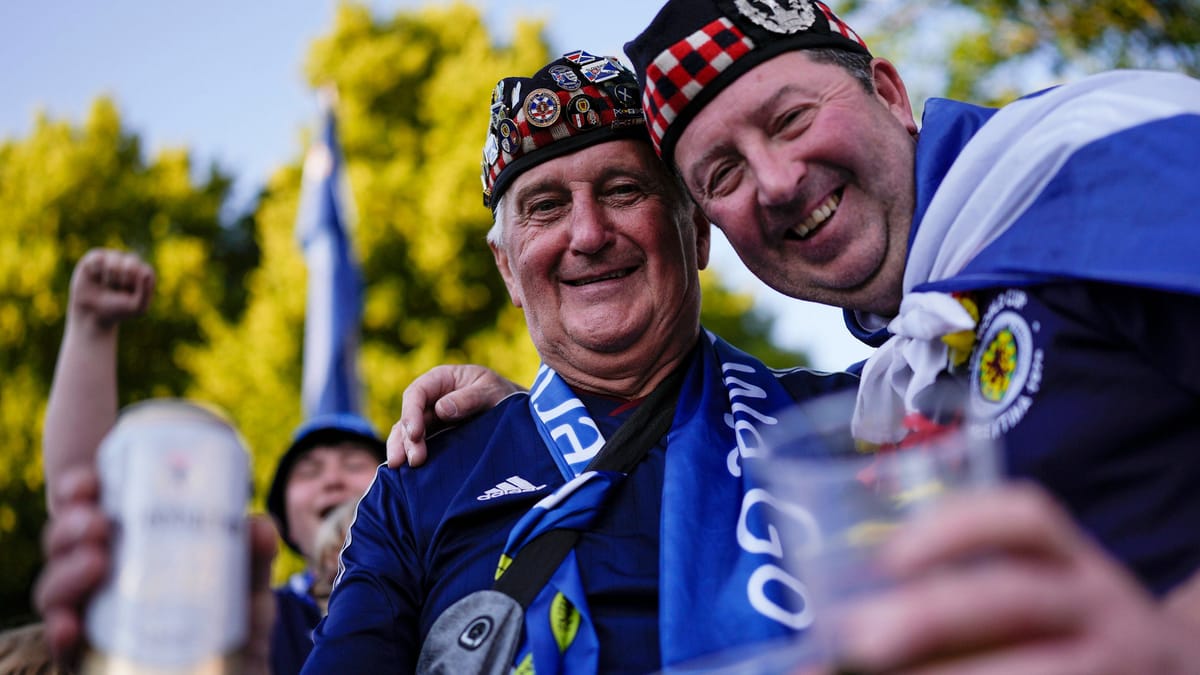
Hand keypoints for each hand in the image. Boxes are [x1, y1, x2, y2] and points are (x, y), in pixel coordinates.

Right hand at [34, 471, 278, 671]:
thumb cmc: (234, 630)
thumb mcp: (246, 588)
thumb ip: (252, 557)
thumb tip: (257, 524)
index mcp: (127, 551)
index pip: (89, 512)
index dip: (79, 491)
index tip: (91, 479)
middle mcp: (100, 584)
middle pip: (63, 548)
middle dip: (69, 528)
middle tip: (98, 522)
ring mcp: (92, 624)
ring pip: (55, 595)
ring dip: (65, 573)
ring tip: (96, 560)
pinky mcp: (92, 663)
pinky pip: (64, 651)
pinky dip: (59, 635)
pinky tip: (68, 625)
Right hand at [69, 248, 154, 333]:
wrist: (92, 314)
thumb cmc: (118, 310)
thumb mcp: (137, 307)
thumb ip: (145, 292)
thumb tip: (145, 273)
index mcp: (145, 272)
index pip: (145, 272)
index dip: (135, 287)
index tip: (129, 296)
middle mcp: (131, 262)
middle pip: (131, 264)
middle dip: (123, 281)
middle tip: (118, 290)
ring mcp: (114, 257)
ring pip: (114, 261)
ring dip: (110, 279)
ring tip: (107, 285)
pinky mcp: (97, 256)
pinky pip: (99, 259)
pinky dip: (96, 272)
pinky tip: (96, 278)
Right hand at [388, 365, 521, 466]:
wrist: (518, 414)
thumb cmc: (503, 395)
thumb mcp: (491, 390)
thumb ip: (469, 398)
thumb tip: (441, 409)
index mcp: (441, 380)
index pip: (417, 393)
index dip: (411, 413)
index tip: (415, 434)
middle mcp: (431, 400)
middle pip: (408, 418)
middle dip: (405, 439)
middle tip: (414, 461)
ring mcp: (431, 421)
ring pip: (407, 435)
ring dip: (403, 451)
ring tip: (401, 470)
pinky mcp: (436, 439)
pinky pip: (418, 447)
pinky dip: (411, 458)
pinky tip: (406, 474)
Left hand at [834, 482, 1199, 673]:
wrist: (1175, 673)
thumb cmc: (1060, 630)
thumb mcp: (1034, 596)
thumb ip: (950, 600)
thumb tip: (820, 645)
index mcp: (1072, 560)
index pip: (1026, 519)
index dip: (954, 528)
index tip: (886, 557)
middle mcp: (1098, 603)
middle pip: (1014, 597)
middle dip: (930, 617)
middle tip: (856, 641)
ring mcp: (1111, 661)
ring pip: (1035, 668)